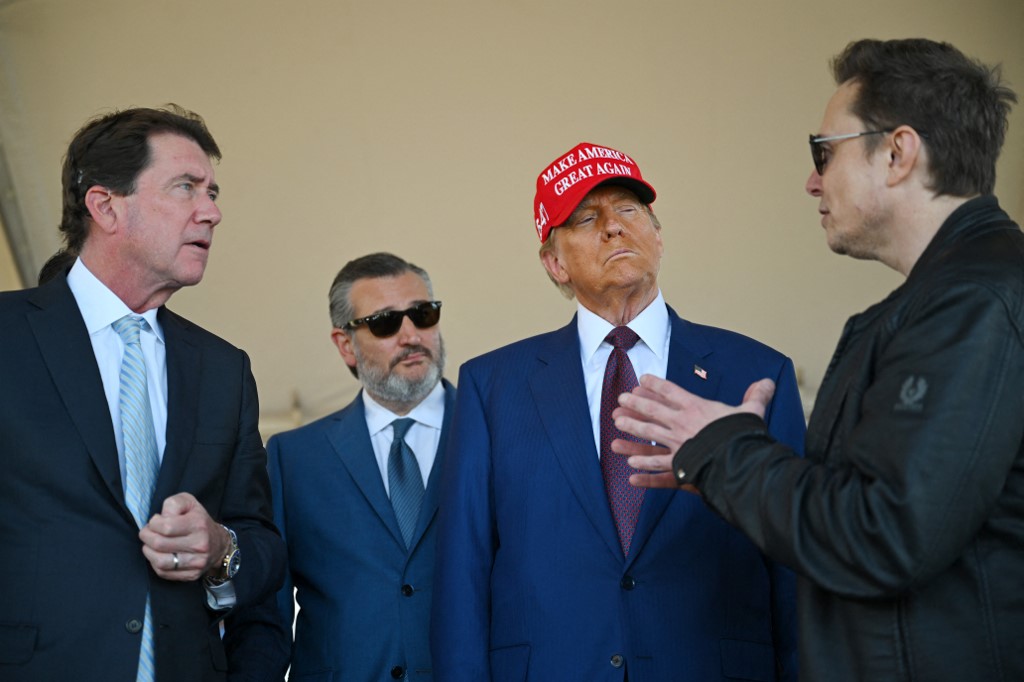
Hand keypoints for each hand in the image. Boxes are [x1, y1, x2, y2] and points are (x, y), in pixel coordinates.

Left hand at [139, 492, 230, 581]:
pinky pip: (164, 573)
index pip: (166, 527)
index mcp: (198, 524)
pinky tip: (158, 555)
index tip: (154, 522)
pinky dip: (155, 564)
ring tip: (150, 545)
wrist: (219, 544)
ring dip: (148, 552)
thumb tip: (160, 517)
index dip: (153, 524)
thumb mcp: (189, 503)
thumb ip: (173, 503)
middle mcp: (200, 544)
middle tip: (146, 533)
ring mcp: (197, 562)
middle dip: (146, 537)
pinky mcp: (192, 574)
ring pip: (160, 562)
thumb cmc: (198, 520)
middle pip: (160, 544)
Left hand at [611, 375, 775, 489]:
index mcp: (698, 407)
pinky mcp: (679, 464)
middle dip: (636, 403)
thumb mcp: (752, 411)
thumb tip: (768, 382)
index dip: (656, 384)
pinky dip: (644, 464)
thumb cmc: (745, 435)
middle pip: (653, 410)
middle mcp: (683, 423)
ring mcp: (678, 444)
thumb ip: (756, 396)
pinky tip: (630, 465)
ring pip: (649, 433)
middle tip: (621, 398)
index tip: (642, 379)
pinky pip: (657, 463)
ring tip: (617, 423)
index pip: (672, 391)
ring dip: (632, 427)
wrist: (740, 460)